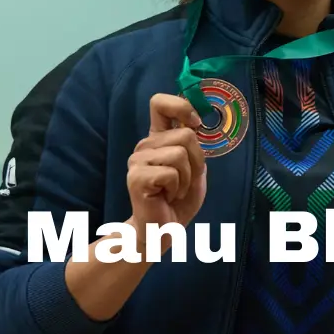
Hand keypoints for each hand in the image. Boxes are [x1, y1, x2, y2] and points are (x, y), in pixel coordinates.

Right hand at [126, 94, 207, 249]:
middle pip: (186, 134)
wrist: (164, 229)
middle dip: (197, 161)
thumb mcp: (195, 167)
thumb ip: (194, 144)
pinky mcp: (137, 177)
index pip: (160, 103)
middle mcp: (145, 145)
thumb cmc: (179, 198)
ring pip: (180, 153)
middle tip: (185, 180)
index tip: (195, 124)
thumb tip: (195, 124)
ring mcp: (138, 160)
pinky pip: (171, 172)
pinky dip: (178, 188)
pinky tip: (167, 197)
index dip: (182, 107)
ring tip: (175, 189)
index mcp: (157, 138)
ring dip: (187, 177)